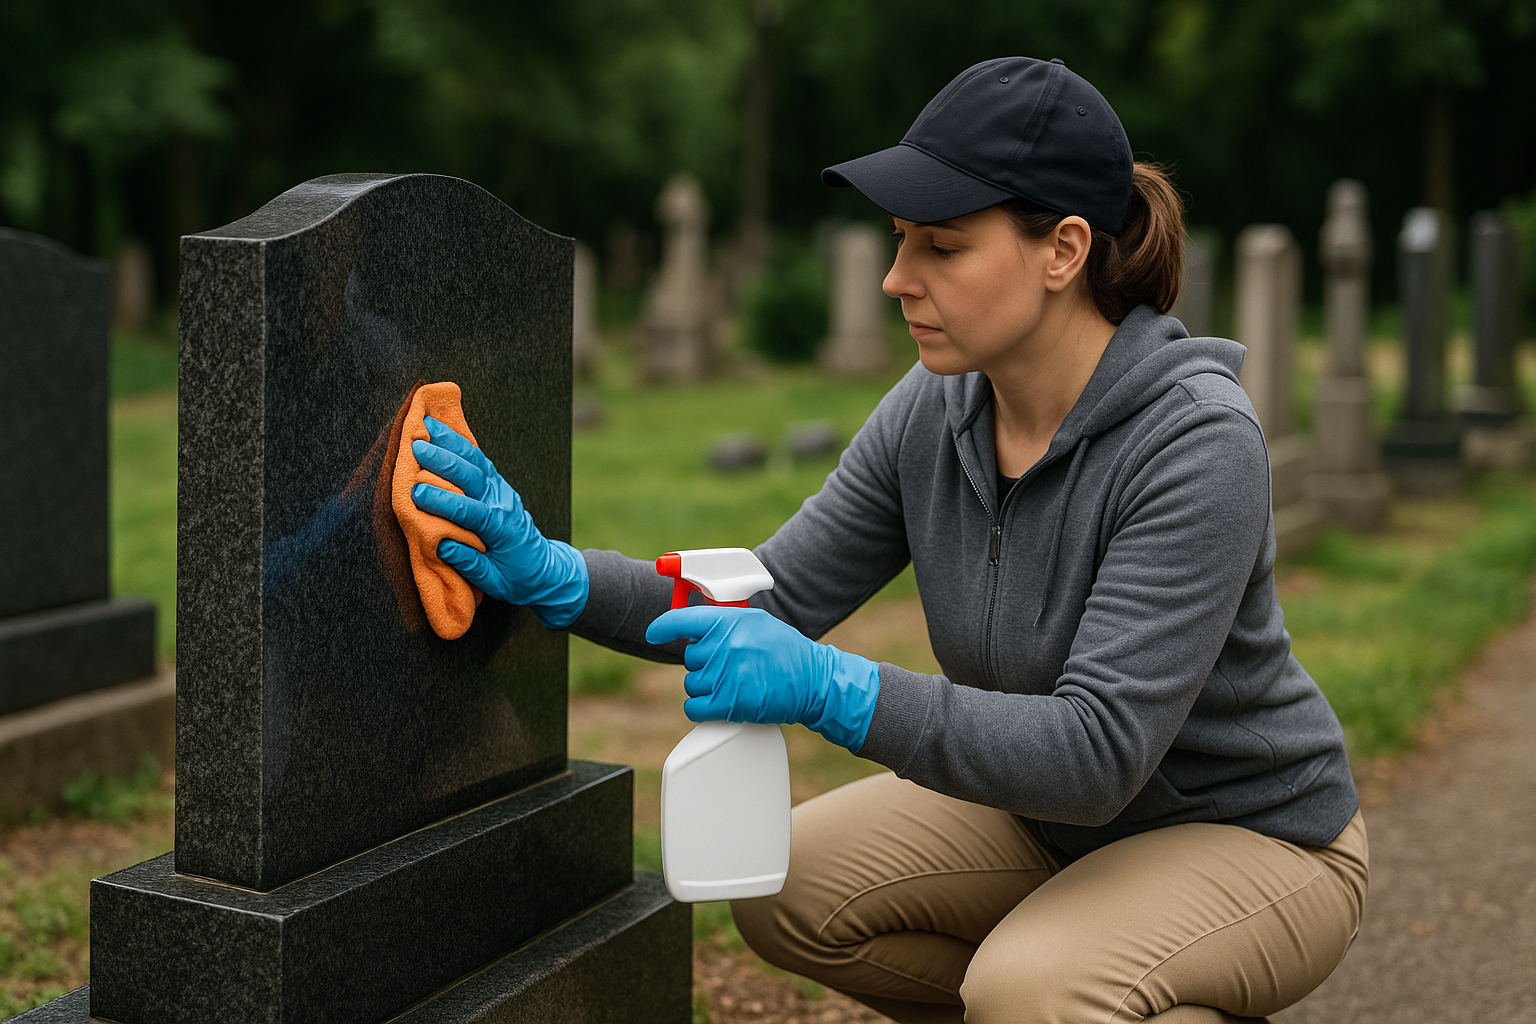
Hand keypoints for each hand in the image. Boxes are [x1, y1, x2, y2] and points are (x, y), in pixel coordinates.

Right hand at [409, 416, 587, 628]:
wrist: (544, 569)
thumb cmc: (516, 578)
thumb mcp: (494, 581)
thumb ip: (470, 564)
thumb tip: (442, 545)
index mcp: (501, 529)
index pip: (470, 511)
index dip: (443, 501)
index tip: (415, 493)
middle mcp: (502, 503)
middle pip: (472, 476)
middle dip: (443, 461)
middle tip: (415, 448)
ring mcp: (502, 490)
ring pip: (476, 461)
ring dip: (450, 442)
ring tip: (424, 426)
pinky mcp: (498, 483)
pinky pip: (479, 459)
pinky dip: (460, 443)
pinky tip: (441, 430)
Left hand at [645, 606, 880, 750]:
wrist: (813, 682)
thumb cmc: (786, 651)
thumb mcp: (756, 623)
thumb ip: (725, 623)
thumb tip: (695, 628)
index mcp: (729, 623)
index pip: (682, 620)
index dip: (663, 627)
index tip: (654, 633)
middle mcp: (723, 647)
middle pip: (689, 658)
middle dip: (705, 663)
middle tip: (730, 666)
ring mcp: (724, 676)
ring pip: (691, 684)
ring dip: (706, 687)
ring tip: (734, 683)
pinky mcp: (727, 704)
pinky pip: (693, 707)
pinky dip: (701, 708)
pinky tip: (719, 704)